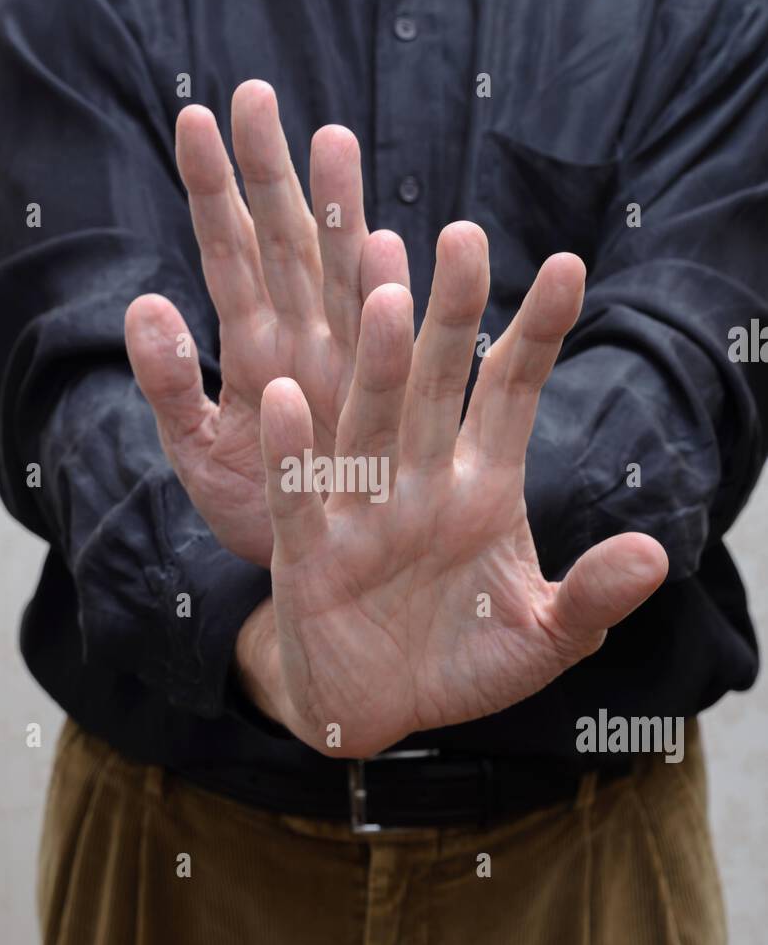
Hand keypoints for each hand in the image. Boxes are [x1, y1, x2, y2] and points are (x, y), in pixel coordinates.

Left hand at [124, 80, 406, 564]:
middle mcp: (305, 339)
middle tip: (258, 96)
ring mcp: (350, 364)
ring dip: (336, 211)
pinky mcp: (388, 401)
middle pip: (286, 240)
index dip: (212, 188)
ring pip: (341, 276)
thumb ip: (167, 384)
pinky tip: (385, 256)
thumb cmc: (250, 511)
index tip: (194, 116)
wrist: (313, 576)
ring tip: (331, 143)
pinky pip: (386, 345)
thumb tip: (140, 304)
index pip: (228, 251)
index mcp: (253, 347)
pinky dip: (382, 303)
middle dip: (272, 170)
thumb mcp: (194, 453)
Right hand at [254, 224, 668, 757]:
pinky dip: (295, 454)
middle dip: (452, 315)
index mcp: (481, 485)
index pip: (512, 394)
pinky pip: (300, 498)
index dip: (539, 334)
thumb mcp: (543, 638)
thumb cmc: (462, 659)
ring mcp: (360, 512)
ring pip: (369, 424)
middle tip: (464, 235)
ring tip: (382, 292)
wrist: (378, 708)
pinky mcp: (306, 556)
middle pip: (436, 384)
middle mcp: (419, 481)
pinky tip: (288, 398)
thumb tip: (655, 554)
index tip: (570, 267)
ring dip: (375, 365)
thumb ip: (593, 597)